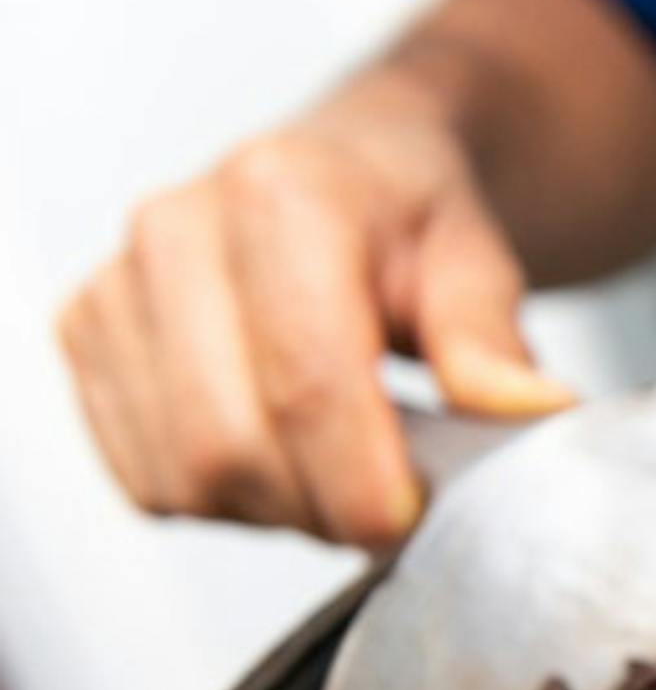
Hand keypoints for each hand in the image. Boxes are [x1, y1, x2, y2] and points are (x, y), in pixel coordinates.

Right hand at [56, 78, 572, 545]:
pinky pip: (147, 480)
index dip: (359, 478)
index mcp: (284, 195)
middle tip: (388, 505)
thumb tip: (534, 411)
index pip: (306, 381)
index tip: (409, 519)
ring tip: (339, 469)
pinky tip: (281, 457)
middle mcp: (178, 228)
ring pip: (184, 476)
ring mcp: (119, 283)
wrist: (352, 170)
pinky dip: (224, 501)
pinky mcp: (87, 337)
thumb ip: (492, 341)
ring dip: (275, 510)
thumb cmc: (410, 216)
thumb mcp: (479, 260)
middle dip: (320, 506)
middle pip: (229, 444)